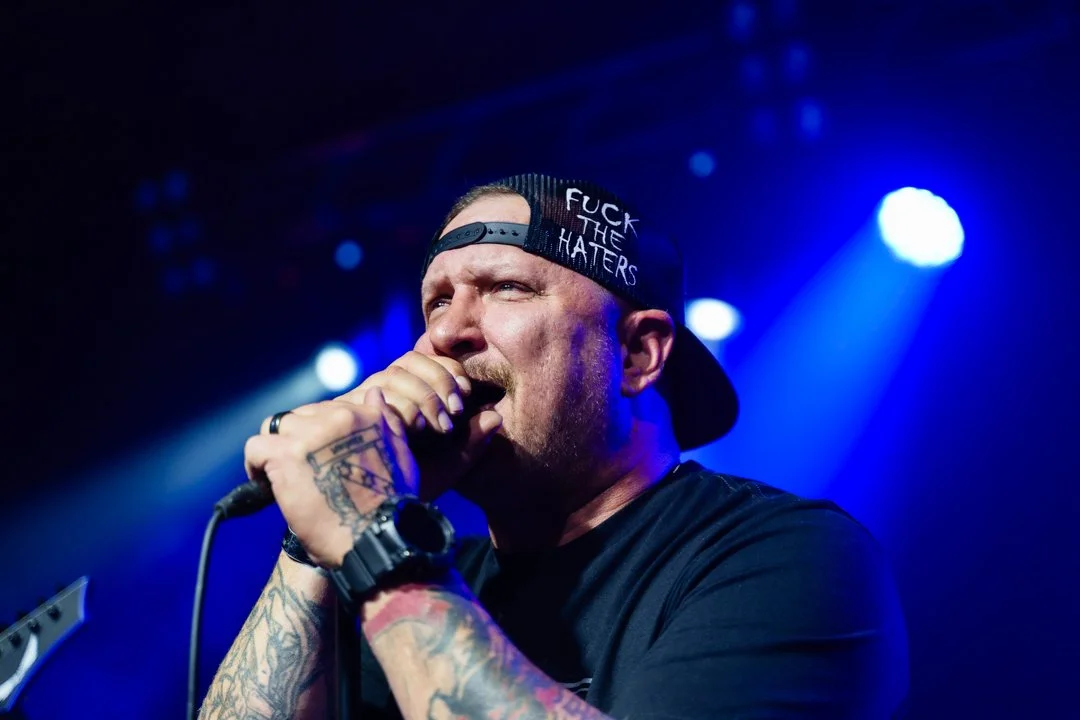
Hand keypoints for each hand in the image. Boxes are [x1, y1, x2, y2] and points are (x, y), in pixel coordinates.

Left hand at [245, 387, 417, 566]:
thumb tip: (374, 393)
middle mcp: (339, 418)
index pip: (328, 409)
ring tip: (280, 474)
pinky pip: (256, 447)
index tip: (319, 458)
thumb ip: (386, 422)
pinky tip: (265, 483)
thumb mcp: (399, 454)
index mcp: (367, 416)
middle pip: (301, 416)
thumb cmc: (391, 504)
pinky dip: (255, 464)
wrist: (376, 535)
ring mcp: (310, 435)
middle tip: (301, 470)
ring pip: (276, 427)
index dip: (320, 435)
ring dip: (276, 449)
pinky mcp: (286, 455)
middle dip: (298, 440)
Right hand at [338, 351, 502, 499]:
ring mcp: (361, 401)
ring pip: (390, 375)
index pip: (426, 362)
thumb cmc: (408, 488)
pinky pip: (370, 398)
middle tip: (454, 411)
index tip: (465, 393)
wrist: (371, 513)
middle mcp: (382, 392)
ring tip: (435, 428)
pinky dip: (394, 409)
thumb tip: (496, 417)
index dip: (447, 370)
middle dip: (436, 382)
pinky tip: (407, 431)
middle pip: (407, 361)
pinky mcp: (345, 415)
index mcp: (406, 394)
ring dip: (420, 396)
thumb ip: (471, 442)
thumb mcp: (447, 465)